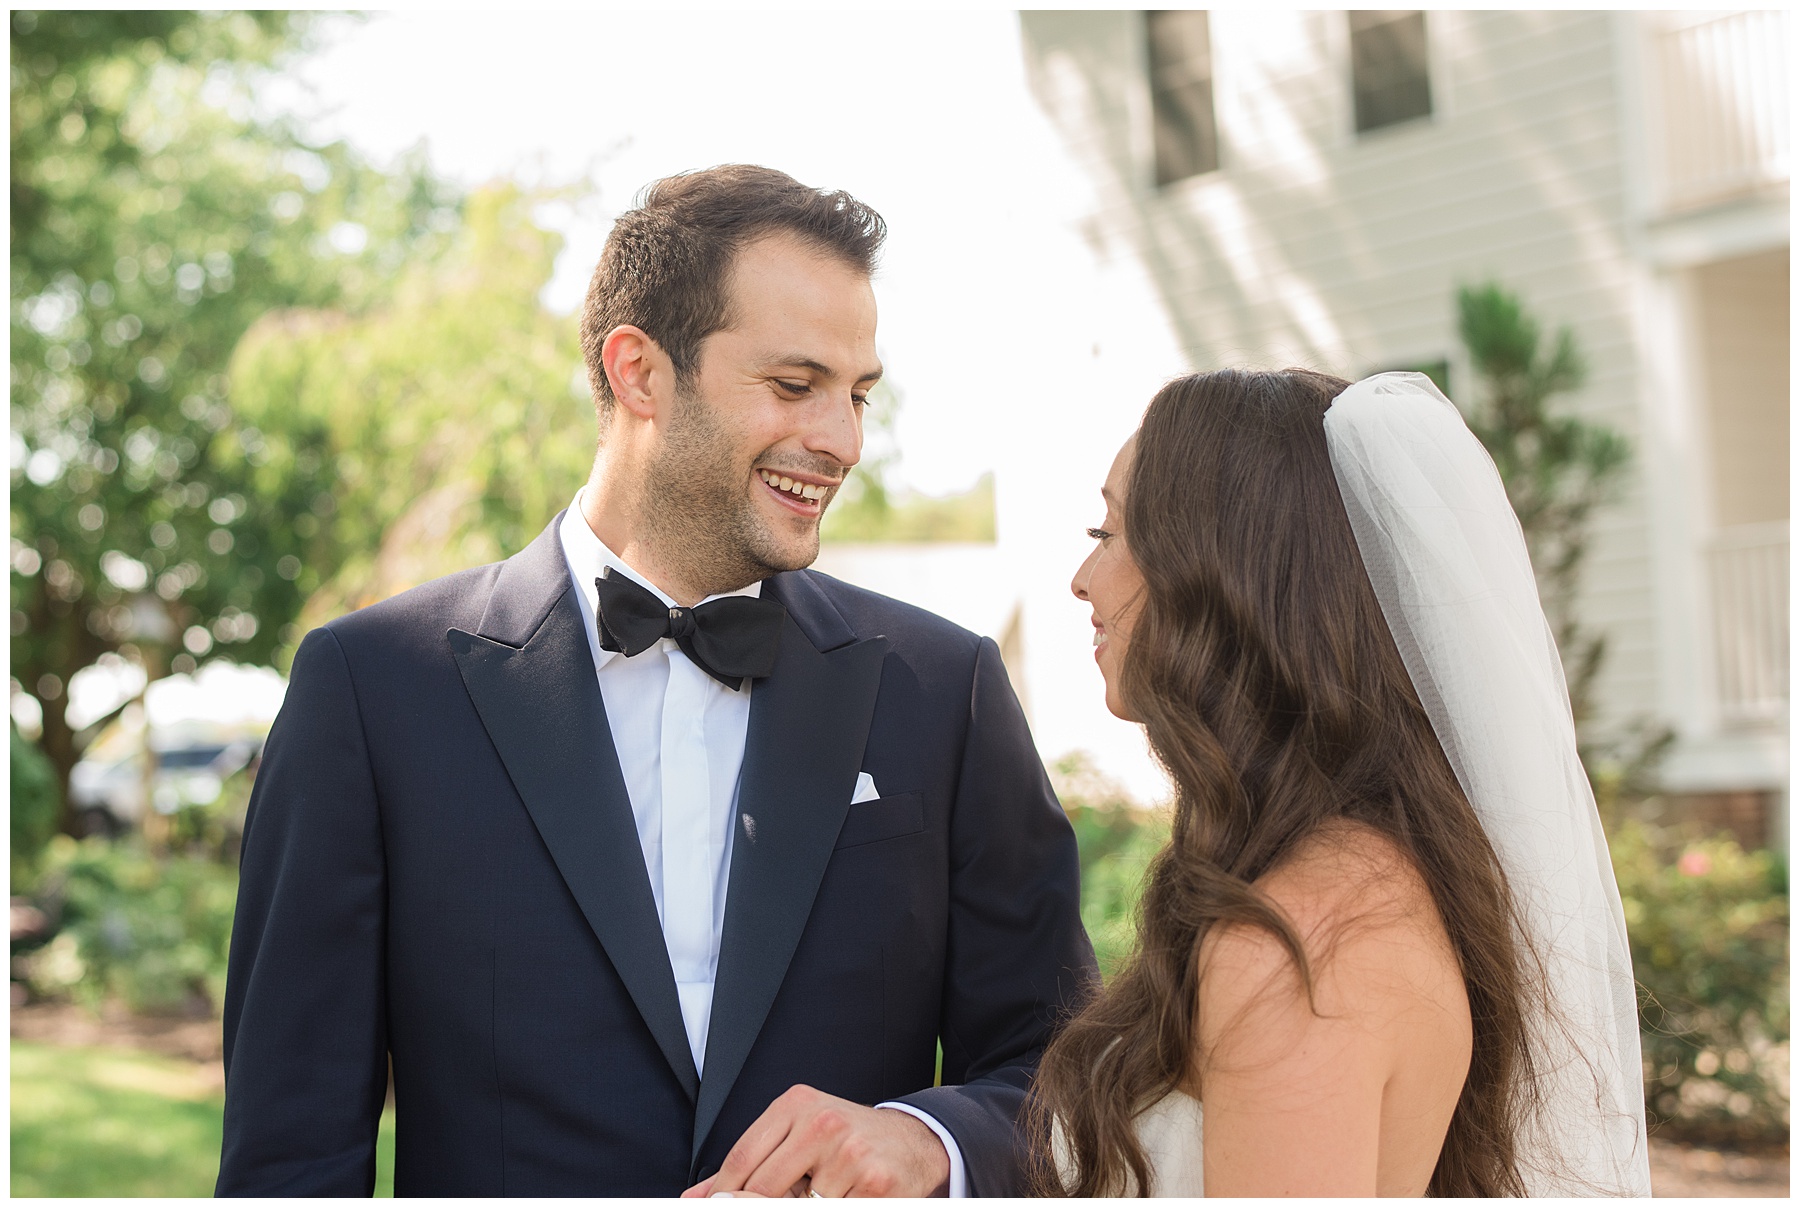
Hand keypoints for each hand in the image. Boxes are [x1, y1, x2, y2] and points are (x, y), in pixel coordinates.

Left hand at [681, 1085, 950, 1197]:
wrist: (915, 1141)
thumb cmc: (846, 1140)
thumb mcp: (797, 1135)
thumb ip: (747, 1166)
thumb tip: (693, 1198)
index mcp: (797, 1104)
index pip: (742, 1158)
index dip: (722, 1192)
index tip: (715, 1206)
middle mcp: (822, 1123)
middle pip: (763, 1188)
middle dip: (757, 1205)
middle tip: (784, 1197)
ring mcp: (850, 1153)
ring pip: (799, 1207)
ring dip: (804, 1205)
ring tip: (821, 1191)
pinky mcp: (875, 1183)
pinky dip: (835, 1207)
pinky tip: (845, 1196)